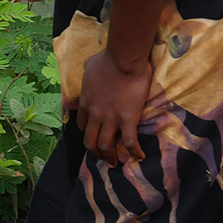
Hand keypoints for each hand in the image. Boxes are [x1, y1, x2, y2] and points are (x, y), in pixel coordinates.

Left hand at [76, 50, 149, 165]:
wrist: (123, 59)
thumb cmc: (108, 59)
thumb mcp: (90, 64)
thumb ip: (88, 69)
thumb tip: (89, 66)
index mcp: (86, 102)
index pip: (82, 125)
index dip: (88, 133)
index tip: (94, 136)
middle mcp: (95, 114)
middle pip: (90, 141)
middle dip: (95, 152)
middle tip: (102, 157)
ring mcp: (110, 118)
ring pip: (105, 146)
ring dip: (110, 157)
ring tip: (116, 164)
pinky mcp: (127, 119)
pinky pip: (129, 142)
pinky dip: (134, 152)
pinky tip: (140, 157)